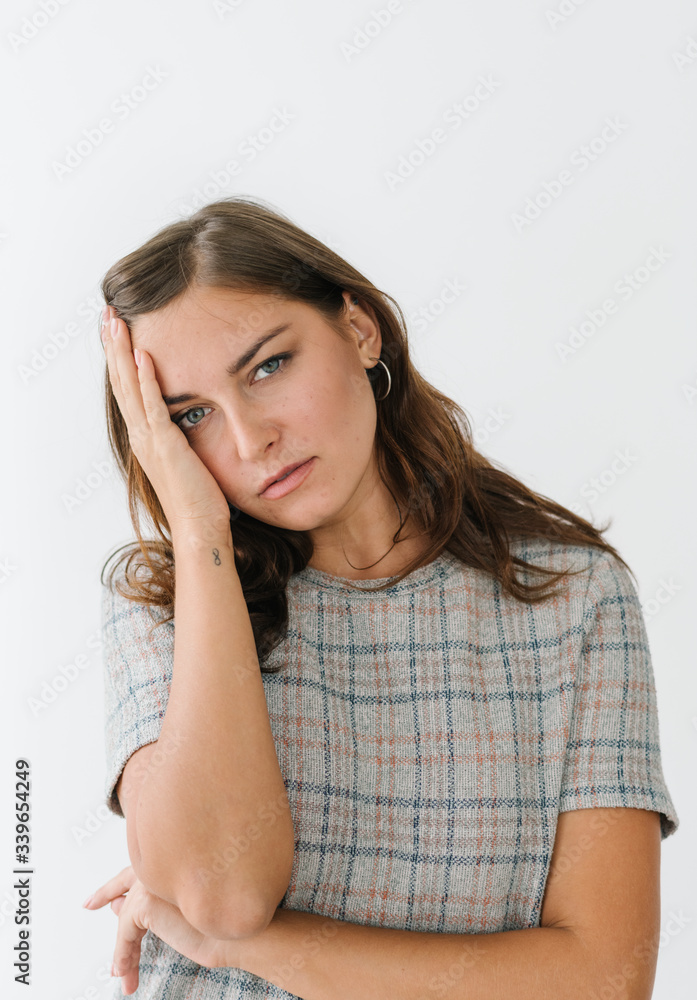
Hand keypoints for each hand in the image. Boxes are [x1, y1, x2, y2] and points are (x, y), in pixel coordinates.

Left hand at [83, 864, 237, 994]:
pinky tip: (125, 972)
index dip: (126, 878)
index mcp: (178, 863)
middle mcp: (162, 866)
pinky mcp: (145, 903)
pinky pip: (125, 934)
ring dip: (124, 949)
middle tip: (90, 902)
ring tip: (124, 973)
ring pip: (128, 918)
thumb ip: (154, 904)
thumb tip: (120, 905)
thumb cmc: (224, 927)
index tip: (113, 887)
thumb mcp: (183, 914)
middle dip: (106, 892)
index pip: (144, 866)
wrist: (239, 935)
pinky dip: (124, 955)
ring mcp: (153, 883)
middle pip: (126, 881)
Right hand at [101, 306, 232, 540]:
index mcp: (145, 437)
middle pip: (122, 381)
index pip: (129, 389)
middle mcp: (141, 435)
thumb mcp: (187, 457)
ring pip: (131, 387)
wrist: (199, 527)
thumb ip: (181, 436)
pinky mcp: (166, 446)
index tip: (117, 330)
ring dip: (123, 352)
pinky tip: (144, 355)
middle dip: (114, 345)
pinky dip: (148, 380)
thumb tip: (189, 416)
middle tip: (107, 313)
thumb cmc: (199, 498)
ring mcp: (150, 440)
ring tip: (116, 322)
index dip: (121, 358)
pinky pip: (153, 406)